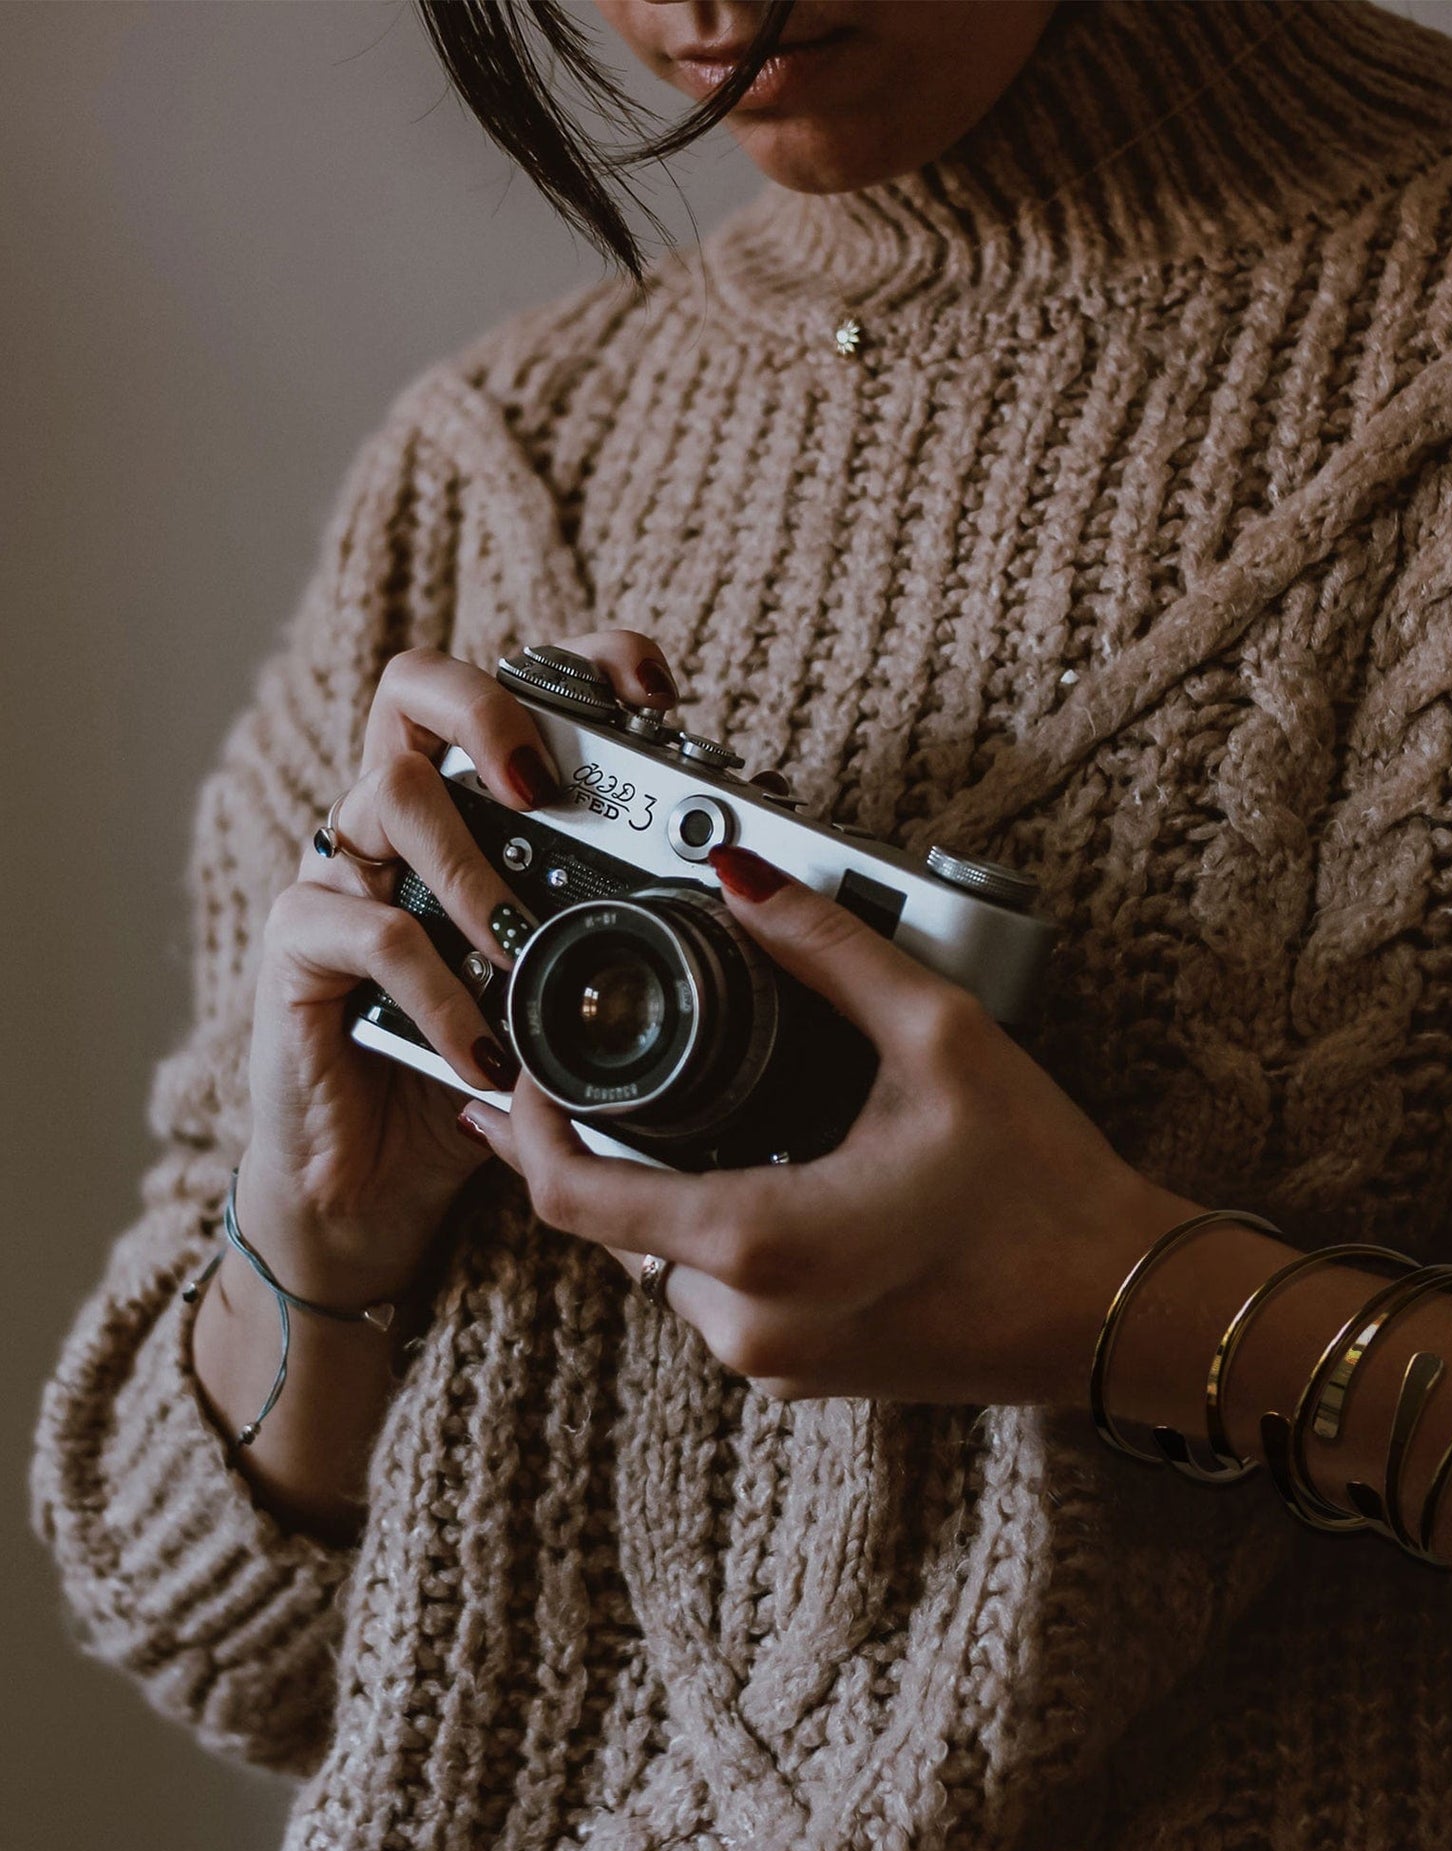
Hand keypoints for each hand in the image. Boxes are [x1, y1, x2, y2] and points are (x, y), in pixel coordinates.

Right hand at [234, 628, 680, 1305]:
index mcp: (476, 809)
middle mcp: (400, 819)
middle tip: (537, 784)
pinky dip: (442, 993)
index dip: (582, 663)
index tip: (657, 692)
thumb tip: (750, 898)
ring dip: (474, 872)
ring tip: (519, 951)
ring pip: (390, 795)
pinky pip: (368, 930)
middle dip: (486, 709)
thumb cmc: (489, 1073)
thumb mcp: (578, 995)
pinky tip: (486, 1053)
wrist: (379, 1183)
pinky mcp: (299, 944)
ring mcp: (342, 872)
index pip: (516, 688)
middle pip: (413, 686)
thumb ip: (630, 933)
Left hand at [461, 846, 1189, 1406]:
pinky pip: (720, 1295)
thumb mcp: (941, 1040)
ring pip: (665, 1263)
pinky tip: (765, 1166)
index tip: (525, 1063)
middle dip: (599, 1145)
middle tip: (599, 1064)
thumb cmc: (1047, 1191)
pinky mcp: (809, 1373)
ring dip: (662, 1187)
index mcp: (761, 1244)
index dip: (527, 1124)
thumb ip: (830, 950)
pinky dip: (715, 1228)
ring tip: (696, 1105)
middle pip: (610, 1227)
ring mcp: (777, 1362)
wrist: (1123, 1309)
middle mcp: (748, 1324)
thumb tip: (744, 878)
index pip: (571, 1196)